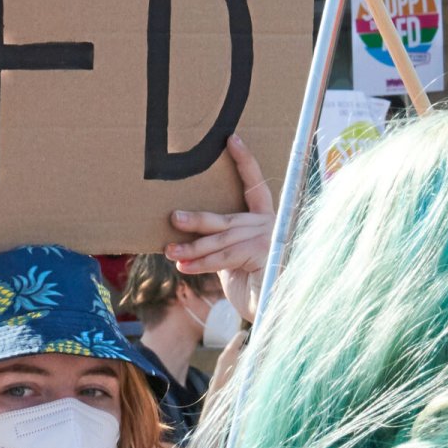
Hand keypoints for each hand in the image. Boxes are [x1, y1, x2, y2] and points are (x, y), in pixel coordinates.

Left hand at [167, 136, 272, 324]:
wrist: (277, 309)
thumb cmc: (254, 287)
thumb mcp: (236, 262)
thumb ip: (223, 245)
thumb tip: (186, 242)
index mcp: (267, 220)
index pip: (255, 186)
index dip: (244, 162)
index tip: (231, 138)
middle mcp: (271, 225)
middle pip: (227, 219)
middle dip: (197, 220)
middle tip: (172, 217)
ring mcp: (269, 239)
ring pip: (222, 239)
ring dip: (193, 246)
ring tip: (169, 250)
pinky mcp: (264, 254)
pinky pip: (225, 257)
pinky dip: (201, 263)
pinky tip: (183, 266)